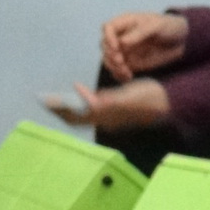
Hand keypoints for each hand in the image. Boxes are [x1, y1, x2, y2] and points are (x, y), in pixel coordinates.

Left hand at [45, 79, 170, 130]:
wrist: (166, 103)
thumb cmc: (149, 98)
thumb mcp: (130, 97)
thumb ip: (111, 101)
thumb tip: (92, 102)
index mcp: (106, 116)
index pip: (77, 114)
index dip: (62, 107)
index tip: (47, 99)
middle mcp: (104, 119)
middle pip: (75, 118)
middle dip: (59, 110)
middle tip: (43, 100)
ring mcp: (108, 116)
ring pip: (80, 115)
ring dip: (66, 108)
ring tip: (54, 100)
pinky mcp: (112, 110)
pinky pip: (90, 108)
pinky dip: (79, 102)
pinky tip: (78, 90)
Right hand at [101, 11, 187, 79]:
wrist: (180, 41)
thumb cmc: (169, 27)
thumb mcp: (157, 26)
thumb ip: (140, 32)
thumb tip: (122, 42)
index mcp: (126, 22)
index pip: (108, 27)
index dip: (108, 37)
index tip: (117, 47)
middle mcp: (121, 36)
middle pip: (104, 45)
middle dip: (110, 55)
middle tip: (121, 62)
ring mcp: (124, 51)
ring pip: (108, 59)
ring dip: (114, 67)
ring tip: (127, 72)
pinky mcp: (128, 64)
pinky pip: (117, 71)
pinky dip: (119, 75)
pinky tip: (129, 77)